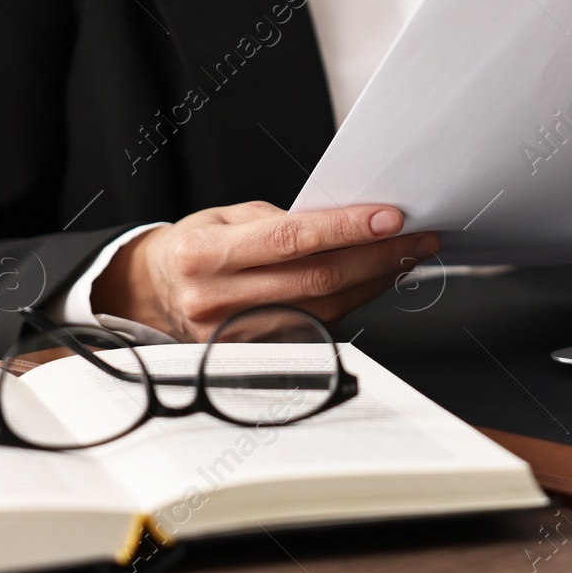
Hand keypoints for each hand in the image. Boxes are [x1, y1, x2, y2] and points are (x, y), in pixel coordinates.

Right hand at [91, 201, 439, 340]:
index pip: (289, 240)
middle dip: (377, 257)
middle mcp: (214, 299)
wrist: (153, 293)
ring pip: (323, 309)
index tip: (390, 218)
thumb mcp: (226, 217)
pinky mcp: (251, 355)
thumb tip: (349, 222)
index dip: (346, 229)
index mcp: (202, 254)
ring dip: (374, 281)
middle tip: (418, 238)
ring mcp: (231, 336)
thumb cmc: (196, 246)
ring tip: (406, 257)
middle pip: (316, 280)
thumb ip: (281, 222)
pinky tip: (375, 281)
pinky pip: (315, 327)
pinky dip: (352, 302)